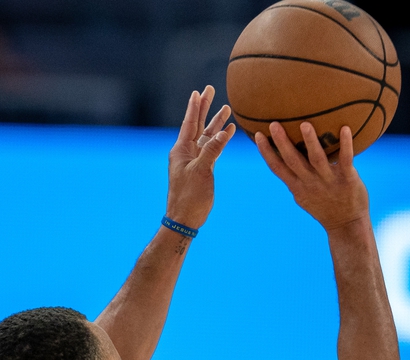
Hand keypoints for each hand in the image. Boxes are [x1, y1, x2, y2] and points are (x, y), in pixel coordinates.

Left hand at [165, 85, 235, 229]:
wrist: (185, 218)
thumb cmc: (189, 197)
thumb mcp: (201, 171)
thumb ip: (212, 150)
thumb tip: (225, 133)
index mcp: (181, 150)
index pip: (189, 123)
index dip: (194, 107)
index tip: (198, 91)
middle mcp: (187, 152)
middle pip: (197, 124)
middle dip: (205, 108)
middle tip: (210, 90)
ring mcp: (195, 160)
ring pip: (207, 136)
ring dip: (216, 123)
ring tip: (226, 109)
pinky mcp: (203, 168)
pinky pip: (212, 149)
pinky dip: (220, 140)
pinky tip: (228, 131)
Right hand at [254, 122, 368, 231]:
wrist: (347, 225)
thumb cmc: (325, 207)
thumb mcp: (304, 196)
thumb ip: (295, 178)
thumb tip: (285, 158)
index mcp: (297, 187)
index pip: (277, 168)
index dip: (266, 152)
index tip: (258, 134)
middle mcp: (310, 183)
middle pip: (293, 161)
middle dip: (282, 143)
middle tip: (274, 124)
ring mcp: (328, 181)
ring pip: (317, 159)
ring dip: (310, 142)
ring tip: (305, 124)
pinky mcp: (348, 179)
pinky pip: (345, 159)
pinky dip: (345, 144)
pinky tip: (345, 128)